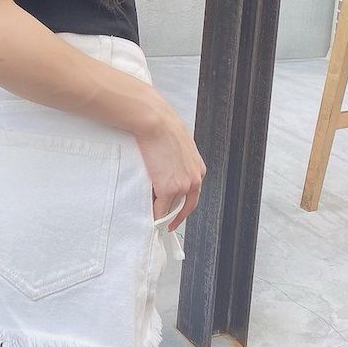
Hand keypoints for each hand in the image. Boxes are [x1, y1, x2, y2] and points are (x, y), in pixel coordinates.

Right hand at [135, 93, 205, 232]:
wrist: (155, 122)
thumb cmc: (162, 126)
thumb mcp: (178, 144)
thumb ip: (177, 158)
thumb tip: (166, 163)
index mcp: (198, 169)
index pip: (193, 194)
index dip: (184, 205)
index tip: (176, 212)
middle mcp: (194, 180)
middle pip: (185, 205)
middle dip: (176, 216)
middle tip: (167, 225)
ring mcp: (182, 186)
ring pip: (172, 208)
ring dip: (163, 216)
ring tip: (154, 221)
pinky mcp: (169, 189)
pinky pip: (160, 209)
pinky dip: (154, 215)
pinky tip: (149, 217)